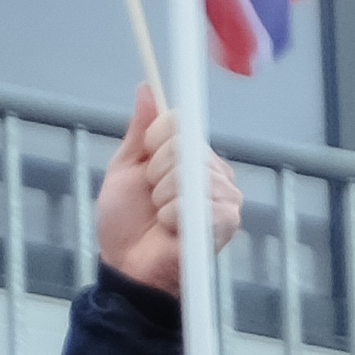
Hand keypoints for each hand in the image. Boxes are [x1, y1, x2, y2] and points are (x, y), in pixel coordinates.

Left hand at [97, 92, 246, 299]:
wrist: (128, 265)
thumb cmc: (126, 222)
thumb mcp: (126, 168)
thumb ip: (139, 131)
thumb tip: (146, 89)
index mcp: (192, 155)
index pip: (181, 121)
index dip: (156, 141)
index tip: (145, 164)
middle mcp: (214, 170)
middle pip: (184, 146)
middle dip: (156, 174)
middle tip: (153, 198)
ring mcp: (225, 195)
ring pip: (188, 175)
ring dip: (163, 199)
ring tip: (163, 217)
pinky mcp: (228, 220)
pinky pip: (195, 203)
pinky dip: (174, 218)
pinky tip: (175, 231)